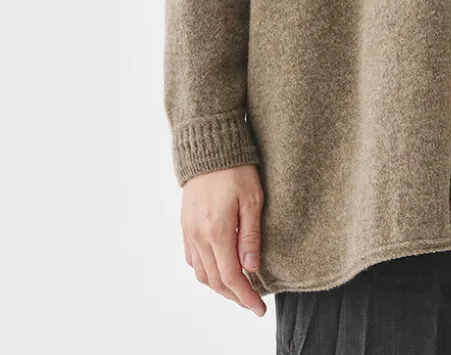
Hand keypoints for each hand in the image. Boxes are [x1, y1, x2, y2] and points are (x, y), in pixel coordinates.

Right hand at [181, 164, 266, 315]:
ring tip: (240, 290)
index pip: (232, 277)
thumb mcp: (253, 199)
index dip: (246, 298)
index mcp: (217, 232)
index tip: (260, 310)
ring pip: (201, 273)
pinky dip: (206, 271)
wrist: (209, 147)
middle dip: (234, 297)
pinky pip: (192, 259)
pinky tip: (220, 269)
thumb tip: (251, 268)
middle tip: (253, 304)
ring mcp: (189, 231)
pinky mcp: (185, 225)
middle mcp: (199, 236)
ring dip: (220, 286)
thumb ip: (251, 235)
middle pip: (215, 281)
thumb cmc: (237, 169)